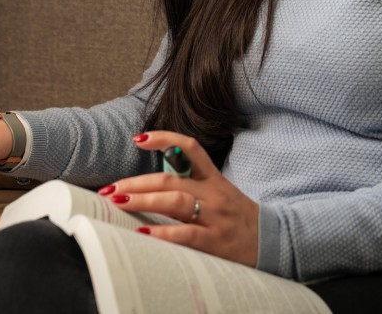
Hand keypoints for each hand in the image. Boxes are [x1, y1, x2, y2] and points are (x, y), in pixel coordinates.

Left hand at [98, 131, 258, 266]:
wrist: (271, 242)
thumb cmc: (237, 218)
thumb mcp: (219, 194)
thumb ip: (191, 186)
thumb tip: (151, 185)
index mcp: (213, 179)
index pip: (190, 148)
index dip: (165, 139)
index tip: (138, 139)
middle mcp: (214, 193)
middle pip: (171, 180)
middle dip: (137, 183)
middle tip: (111, 188)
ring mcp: (215, 217)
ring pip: (176, 202)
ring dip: (143, 200)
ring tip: (119, 202)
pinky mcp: (216, 241)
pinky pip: (187, 234)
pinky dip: (163, 232)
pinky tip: (143, 231)